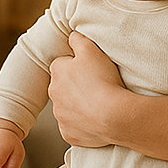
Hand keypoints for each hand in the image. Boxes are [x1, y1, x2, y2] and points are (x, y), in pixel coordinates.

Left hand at [48, 31, 124, 147]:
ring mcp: (61, 115)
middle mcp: (54, 94)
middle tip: (98, 85)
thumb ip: (79, 40)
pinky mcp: (68, 133)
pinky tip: (98, 119)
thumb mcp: (92, 51)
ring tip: (101, 103)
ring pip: (69, 107)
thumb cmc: (103, 81)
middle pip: (64, 86)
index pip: (63, 64)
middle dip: (77, 86)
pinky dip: (84, 123)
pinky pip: (75, 126)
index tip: (92, 69)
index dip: (78, 65)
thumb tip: (72, 34)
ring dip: (81, 104)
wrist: (114, 116)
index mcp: (57, 72)